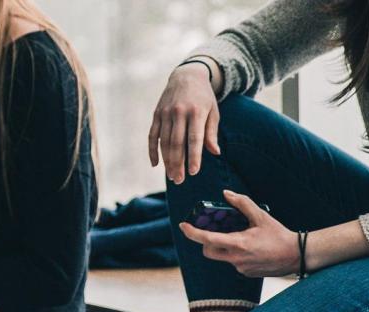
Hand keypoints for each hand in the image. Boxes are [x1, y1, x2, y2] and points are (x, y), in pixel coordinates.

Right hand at [148, 62, 220, 182]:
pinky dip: (153, 150)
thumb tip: (214, 152)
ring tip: (171, 176)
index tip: (194, 172)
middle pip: (177, 143)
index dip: (194, 156)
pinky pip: (153, 135)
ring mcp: (166, 113)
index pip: (194, 138)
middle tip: (179, 180)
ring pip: (164, 141)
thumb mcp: (213, 111)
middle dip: (178, 163)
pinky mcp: (157, 114)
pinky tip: (155, 164)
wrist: (187, 75)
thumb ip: (211, 132)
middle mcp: (179, 112)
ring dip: (167, 161)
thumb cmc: (203, 97)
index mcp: (196, 112)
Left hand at [178, 190, 298, 276]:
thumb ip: (242, 204)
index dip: (192, 233)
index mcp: (238, 244)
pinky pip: (233, 262)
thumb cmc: (279, 235)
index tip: (183, 226)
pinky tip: (251, 247)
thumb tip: (226, 194)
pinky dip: (235, 253)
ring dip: (223, 246)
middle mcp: (235, 259)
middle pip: (208, 251)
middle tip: (213, 230)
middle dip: (206, 241)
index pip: (207, 240)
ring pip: (221, 256)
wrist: (296, 256)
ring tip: (240, 236)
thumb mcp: (261, 216)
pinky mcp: (245, 273)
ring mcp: (240, 268)